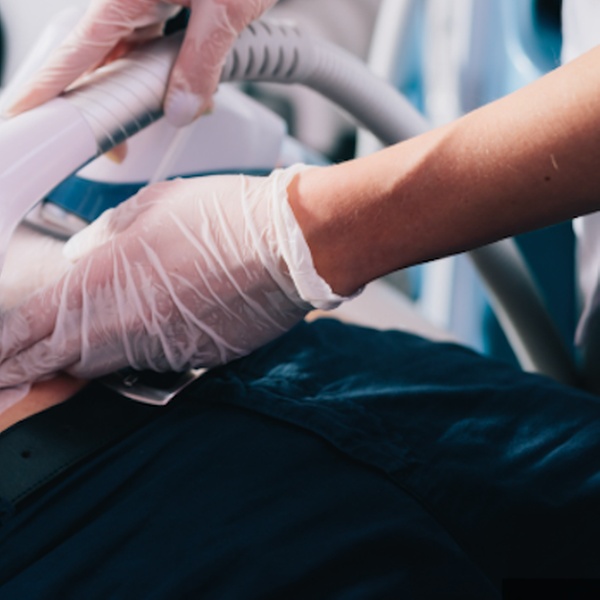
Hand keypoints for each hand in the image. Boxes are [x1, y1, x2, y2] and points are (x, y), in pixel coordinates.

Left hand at [0, 166, 342, 385]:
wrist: (286, 246)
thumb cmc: (222, 217)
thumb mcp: (148, 207)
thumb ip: (103, 239)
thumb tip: (84, 260)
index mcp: (102, 283)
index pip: (31, 334)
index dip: (6, 353)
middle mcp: (126, 328)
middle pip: (67, 360)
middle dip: (50, 355)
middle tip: (41, 351)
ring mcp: (162, 351)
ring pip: (110, 364)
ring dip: (103, 349)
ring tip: (120, 323)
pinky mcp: (194, 361)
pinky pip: (155, 363)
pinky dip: (148, 348)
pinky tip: (166, 321)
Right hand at [5, 0, 276, 125]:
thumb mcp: (224, 10)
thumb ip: (201, 63)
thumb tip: (181, 110)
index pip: (75, 52)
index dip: (47, 88)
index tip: (23, 115)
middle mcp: (127, 1)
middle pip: (99, 64)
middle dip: (106, 110)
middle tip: (114, 149)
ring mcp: (144, 5)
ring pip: (127, 61)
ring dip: (140, 97)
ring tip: (155, 124)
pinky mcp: (164, 7)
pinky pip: (151, 50)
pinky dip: (164, 77)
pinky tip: (189, 93)